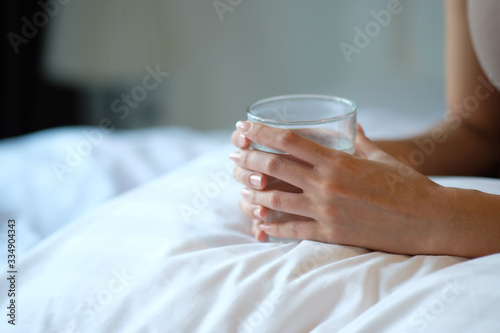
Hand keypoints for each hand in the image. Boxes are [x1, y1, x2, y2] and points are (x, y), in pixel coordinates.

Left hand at [230, 121, 454, 254]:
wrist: (427, 219)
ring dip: (252, 192)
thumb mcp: (381, 157)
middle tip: (232, 154)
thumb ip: (360, 141)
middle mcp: (326, 183)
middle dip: (248, 159)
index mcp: (337, 160)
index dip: (262, 132)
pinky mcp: (331, 233)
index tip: (244, 128)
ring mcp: (326, 209)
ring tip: (238, 187)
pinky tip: (257, 223)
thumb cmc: (406, 184)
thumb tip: (352, 125)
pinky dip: (272, 227)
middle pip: (275, 167)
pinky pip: (293, 231)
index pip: (289, 140)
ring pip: (276, 200)